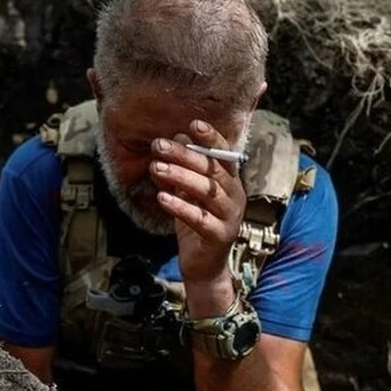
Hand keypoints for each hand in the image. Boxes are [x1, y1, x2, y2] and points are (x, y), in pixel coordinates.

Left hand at [151, 120, 246, 286]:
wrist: (203, 266)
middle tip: (158, 145)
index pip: (223, 155)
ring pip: (207, 191)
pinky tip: (162, 198)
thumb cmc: (195, 225)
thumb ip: (181, 171)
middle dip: (184, 155)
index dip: (211, 139)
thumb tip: (171, 141)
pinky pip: (200, 219)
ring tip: (156, 168)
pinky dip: (181, 207)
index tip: (193, 124)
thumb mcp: (187, 194)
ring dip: (180, 177)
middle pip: (212, 170)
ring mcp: (230, 217)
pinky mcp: (220, 236)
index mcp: (229, 182)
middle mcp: (235, 196)